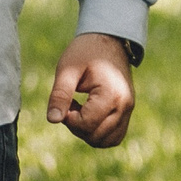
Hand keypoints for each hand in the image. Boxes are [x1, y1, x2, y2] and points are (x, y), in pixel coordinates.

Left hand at [47, 32, 136, 147]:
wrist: (109, 40)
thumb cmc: (86, 51)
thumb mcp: (67, 69)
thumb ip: (60, 95)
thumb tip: (52, 120)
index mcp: (111, 94)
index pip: (86, 124)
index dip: (69, 119)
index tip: (65, 102)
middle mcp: (124, 105)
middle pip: (96, 136)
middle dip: (77, 127)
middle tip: (71, 105)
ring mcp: (129, 110)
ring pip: (107, 141)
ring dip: (88, 132)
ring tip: (81, 110)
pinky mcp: (128, 112)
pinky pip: (114, 136)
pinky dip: (99, 133)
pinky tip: (89, 115)